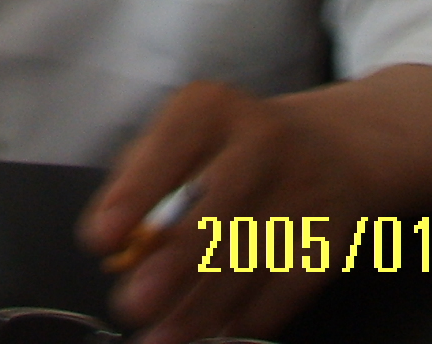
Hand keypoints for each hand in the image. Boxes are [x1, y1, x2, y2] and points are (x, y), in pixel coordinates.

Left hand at [76, 67, 431, 343]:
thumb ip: (139, 182)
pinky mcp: (330, 239)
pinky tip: (215, 329)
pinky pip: (283, 289)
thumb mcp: (180, 139)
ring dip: (201, 309)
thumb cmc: (226, 150)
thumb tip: (111, 246)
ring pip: (249, 261)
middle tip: (133, 304)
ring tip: (164, 336)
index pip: (168, 148)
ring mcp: (304, 189)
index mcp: (211, 109)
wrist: (330, 147)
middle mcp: (262, 141)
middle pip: (216, 209)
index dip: (134, 194)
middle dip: (172, 265)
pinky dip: (245, 317)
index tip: (101, 239)